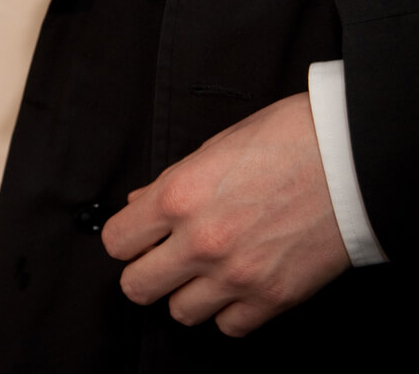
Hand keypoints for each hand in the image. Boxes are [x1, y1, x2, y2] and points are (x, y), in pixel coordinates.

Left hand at [100, 93, 350, 335]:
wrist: (352, 159)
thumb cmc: (286, 141)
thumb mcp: (212, 148)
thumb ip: (169, 183)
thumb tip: (139, 203)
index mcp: (177, 197)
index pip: (116, 242)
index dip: (125, 239)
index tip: (137, 237)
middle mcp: (200, 241)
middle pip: (137, 287)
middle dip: (144, 273)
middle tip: (161, 261)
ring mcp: (237, 274)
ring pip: (180, 313)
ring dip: (186, 295)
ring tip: (203, 274)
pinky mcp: (274, 296)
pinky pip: (230, 326)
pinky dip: (229, 311)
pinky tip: (236, 287)